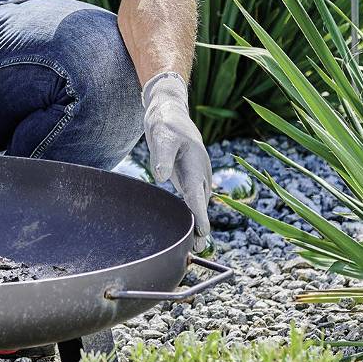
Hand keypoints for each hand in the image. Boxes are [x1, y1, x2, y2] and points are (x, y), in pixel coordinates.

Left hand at [141, 72, 212, 248]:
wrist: (171, 112)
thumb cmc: (165, 124)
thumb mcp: (161, 135)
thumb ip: (161, 155)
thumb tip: (161, 176)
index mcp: (193, 164)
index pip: (196, 193)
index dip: (199, 214)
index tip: (202, 232)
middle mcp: (199, 172)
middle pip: (201, 203)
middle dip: (201, 225)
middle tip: (197, 249)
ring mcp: (197, 175)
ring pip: (199, 202)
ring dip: (198, 221)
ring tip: (196, 245)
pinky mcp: (191, 177)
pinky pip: (195, 198)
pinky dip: (194, 212)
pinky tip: (190, 227)